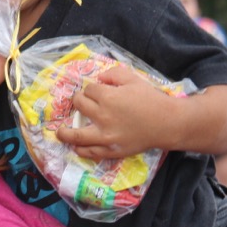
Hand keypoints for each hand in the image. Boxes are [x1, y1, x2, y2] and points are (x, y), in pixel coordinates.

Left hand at [54, 66, 174, 158]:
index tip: (96, 91)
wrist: (167, 123)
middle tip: (82, 103)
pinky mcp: (111, 150)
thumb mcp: (133, 79)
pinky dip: (81, 150)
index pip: (89, 90)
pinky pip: (91, 152)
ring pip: (76, 135)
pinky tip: (76, 147)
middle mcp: (102, 116)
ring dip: (65, 133)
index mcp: (108, 97)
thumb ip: (113, 74)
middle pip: (80, 106)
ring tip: (60, 132)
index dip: (91, 89)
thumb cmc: (151, 99)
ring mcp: (105, 136)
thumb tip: (99, 80)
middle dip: (79, 101)